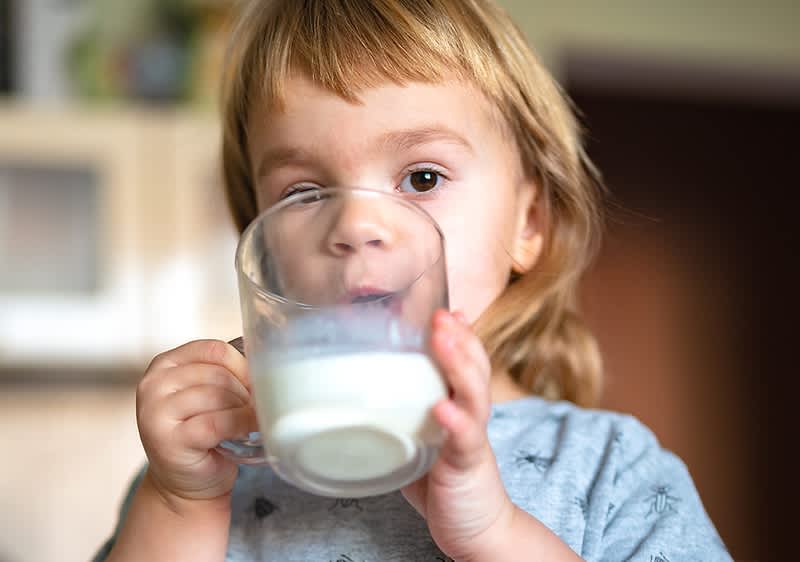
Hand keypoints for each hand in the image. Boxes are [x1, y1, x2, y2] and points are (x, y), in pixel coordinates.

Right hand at [136, 339, 257, 510]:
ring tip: (247, 421)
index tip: (257, 382)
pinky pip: (216, 423)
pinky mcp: (168, 440)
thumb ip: (224, 374)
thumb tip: (267, 366)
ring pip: (218, 396)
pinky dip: (240, 425)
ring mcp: (156, 412)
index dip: (243, 365)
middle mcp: (154, 384)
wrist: (184, 483)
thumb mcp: (206, 393)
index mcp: (164, 364)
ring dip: (243, 409)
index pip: (214, 350)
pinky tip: (250, 431)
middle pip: (218, 374)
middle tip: (255, 408)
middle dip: (245, 391)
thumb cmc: (201, 433)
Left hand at [401, 310, 514, 559]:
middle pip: (475, 368)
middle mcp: (471, 418)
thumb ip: (401, 421)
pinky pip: (465, 439)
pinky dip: (455, 421)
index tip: (447, 311)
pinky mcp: (468, 466)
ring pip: (475, 394)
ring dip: (459, 364)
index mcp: (459, 409)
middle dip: (460, 338)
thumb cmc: (444, 486)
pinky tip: (443, 408)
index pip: (466, 363)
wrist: (478, 532)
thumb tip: (359, 401)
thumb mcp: (418, 445)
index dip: (460, 335)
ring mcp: (472, 440)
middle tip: (442, 315)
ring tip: (444, 340)